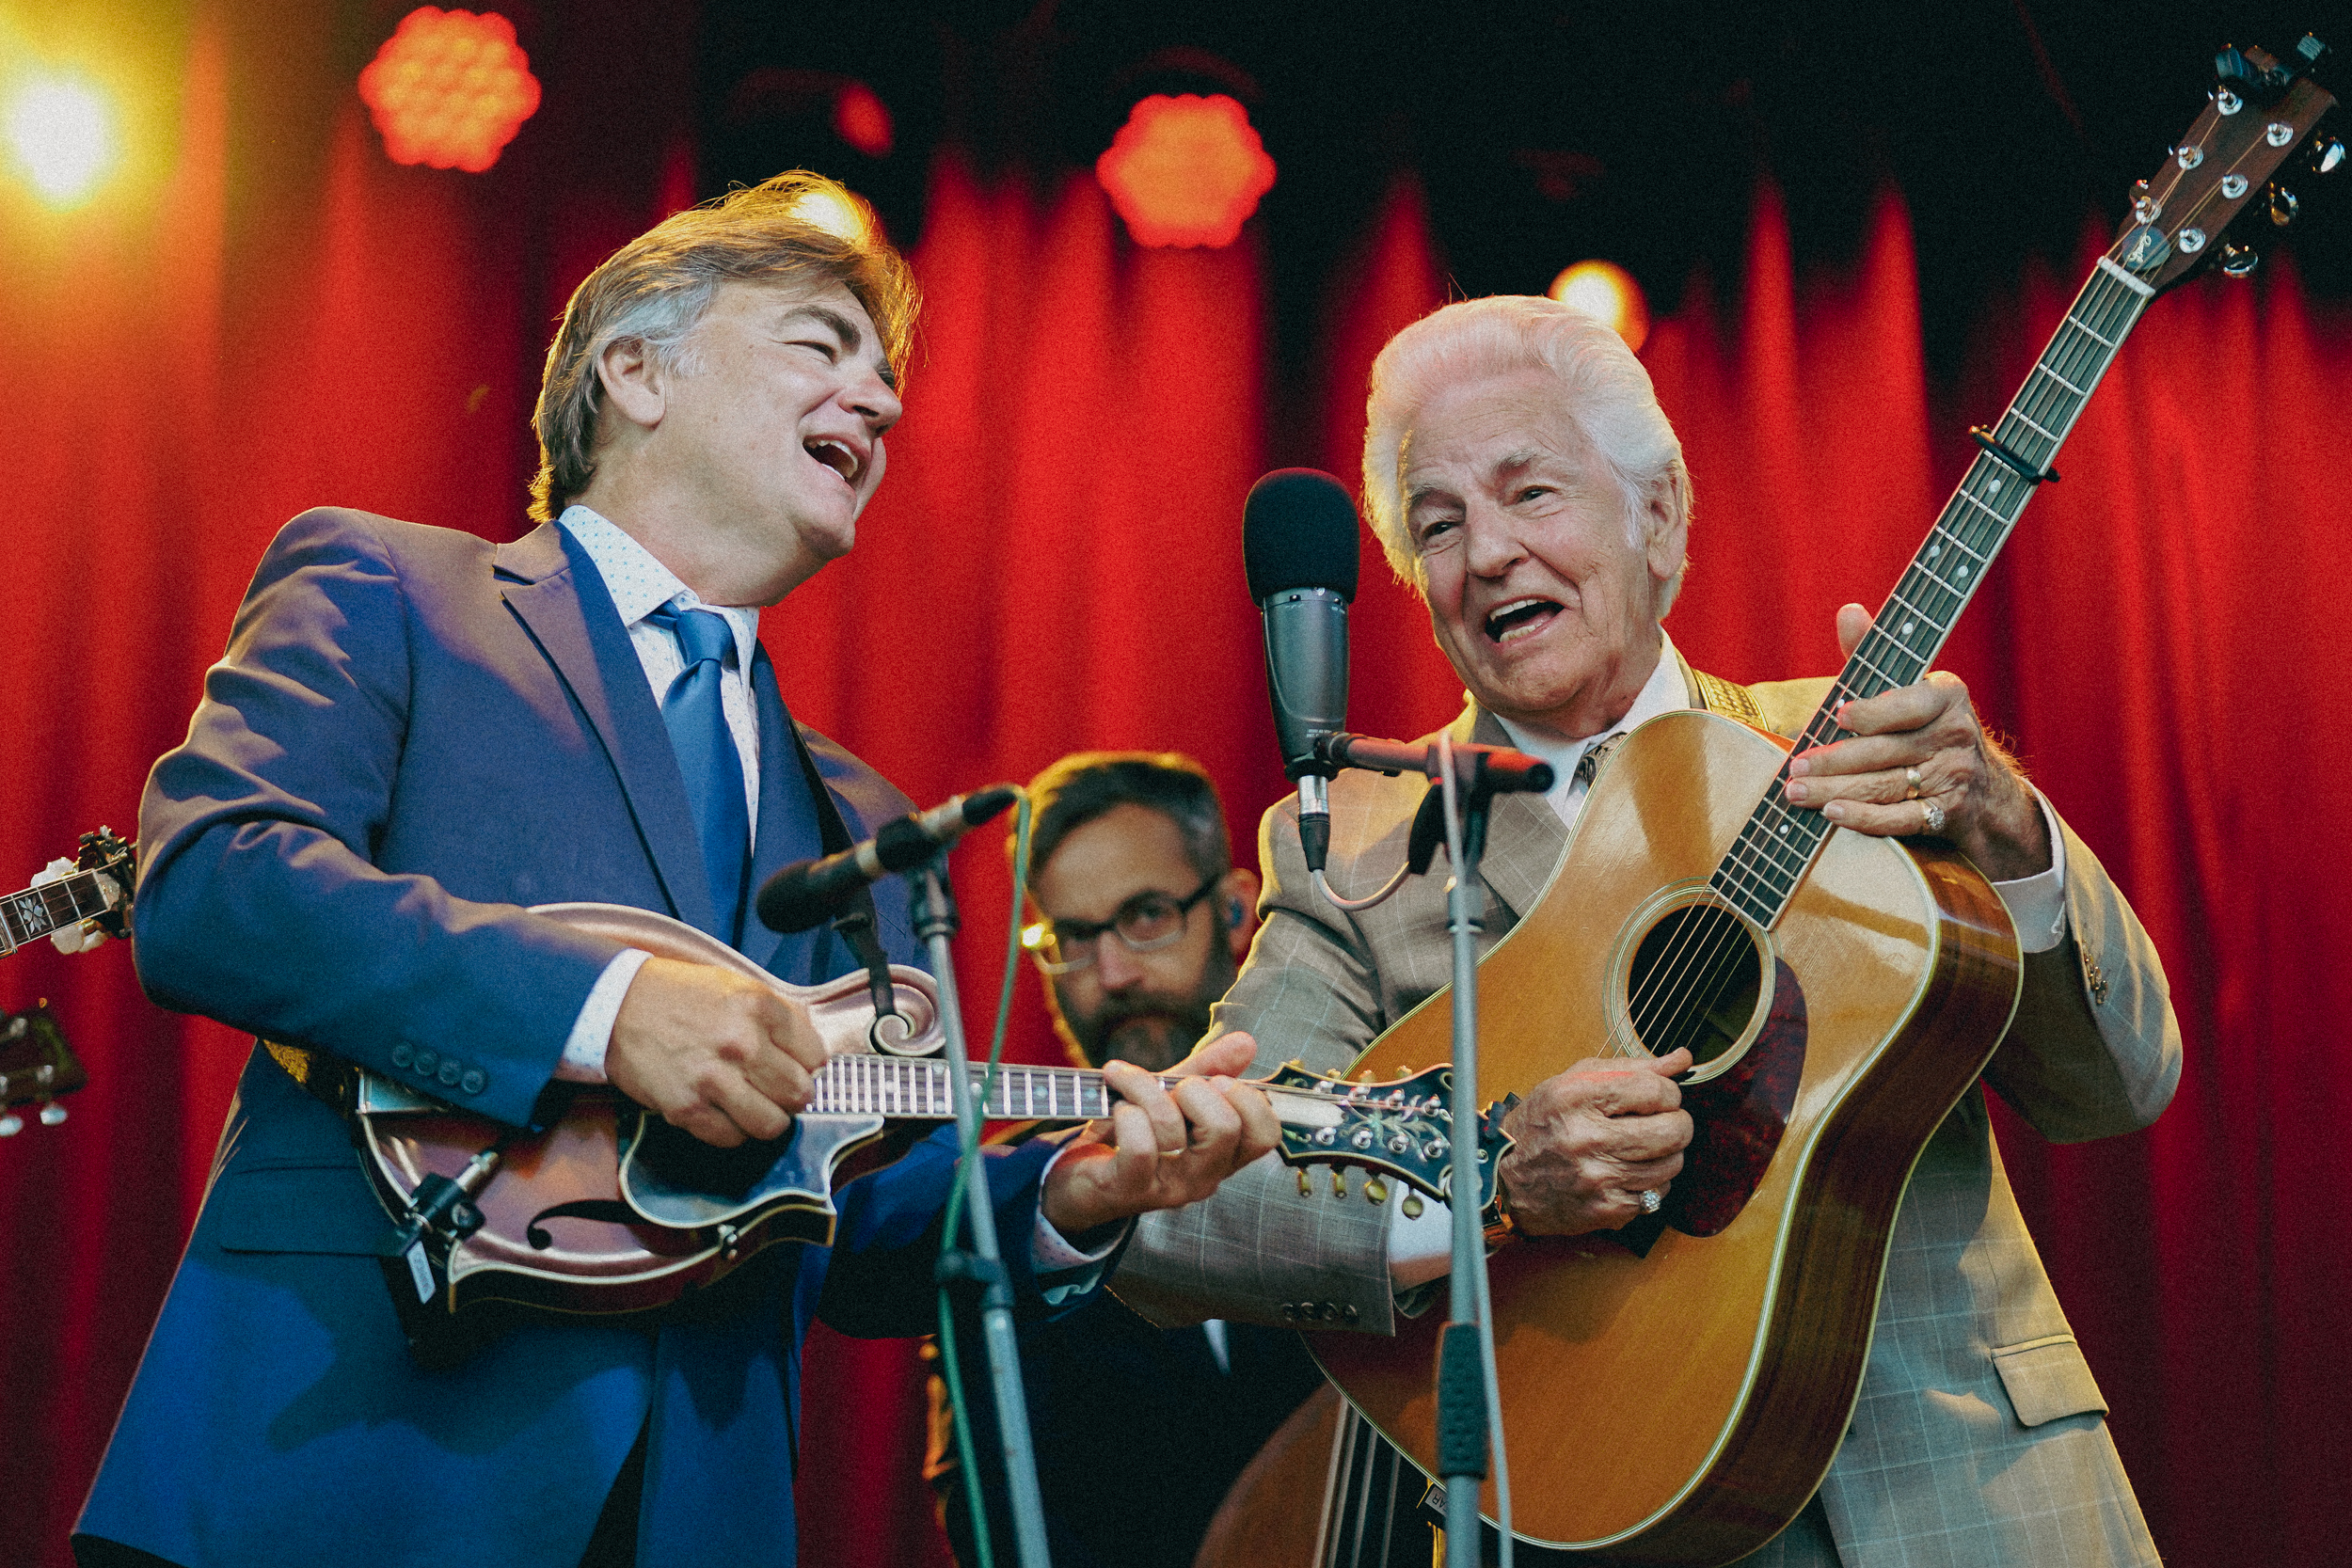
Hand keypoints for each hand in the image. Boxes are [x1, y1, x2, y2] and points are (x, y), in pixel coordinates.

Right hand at [605, 957, 826, 1147]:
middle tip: (776, 1090)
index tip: (794, 1066)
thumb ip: (778, 1016)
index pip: (816, 1056)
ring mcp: (713, 1079)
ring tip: (753, 1105)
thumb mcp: (737, 986)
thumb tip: (811, 1053)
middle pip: (799, 1094)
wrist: (616, 1006)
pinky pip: (731, 1138)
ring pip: (771, 1125)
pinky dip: (733, 1131)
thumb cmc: (678, 996)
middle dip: (793, 1096)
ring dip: (766, 1119)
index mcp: (758, 1007)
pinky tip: (724, 1111)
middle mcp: (741, 1043)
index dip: (807, 1065)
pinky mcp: (686, 1108)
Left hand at [1040, 1033, 1279, 1238]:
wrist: (1075, 1179)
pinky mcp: (1129, 1188)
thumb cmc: (1129, 1133)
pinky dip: (1123, 1112)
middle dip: (1195, 1090)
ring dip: (1143, 1088)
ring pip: (1171, 1126)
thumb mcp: (1170, 1095)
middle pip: (1226, 1128)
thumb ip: (1208, 1070)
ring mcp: (1167, 1187)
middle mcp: (1203, 1177)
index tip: (1215, 1082)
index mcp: (1223, 1156)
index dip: (1247, 1098)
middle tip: (1172, 1089)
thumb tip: (1247, 1042)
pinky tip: (1114, 1111)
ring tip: (1124, 1083)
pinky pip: (1137, 1145)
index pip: (1266, 1134)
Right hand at [1497, 1048, 1693, 1235]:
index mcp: (1575, 1097)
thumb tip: (1682, 1059)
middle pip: (1672, 1130)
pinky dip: (1654, 1182)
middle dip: (1677, 1123)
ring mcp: (1597, 1177)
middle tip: (1664, 1122)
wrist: (1503, 1180)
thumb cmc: (1541, 1125)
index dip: (1667, 1092)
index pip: (1654, 1089)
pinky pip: (1657, 1194)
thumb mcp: (1573, 1083)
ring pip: (1671, 1164)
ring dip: (1667, 1154)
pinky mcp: (1605, 1208)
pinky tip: (1633, 1172)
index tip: (1660, 1098)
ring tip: (1646, 1147)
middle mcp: (1585, 1137)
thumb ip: (1630, 1068)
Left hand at [1780, 602, 2051, 880]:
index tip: (1838, 716)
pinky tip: (1832, 813)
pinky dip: (1864, 818)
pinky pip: (1900, 819)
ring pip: (1885, 785)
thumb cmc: (1924, 726)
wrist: (1983, 787)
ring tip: (1796, 791)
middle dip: (1835, 760)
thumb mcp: (1907, 686)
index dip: (1874, 712)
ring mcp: (1952, 776)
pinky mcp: (1946, 814)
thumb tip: (1849, 610)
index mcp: (1946, 696)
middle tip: (1794, 765)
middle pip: (1885, 750)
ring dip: (1835, 790)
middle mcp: (1954, 735)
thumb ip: (1871, 652)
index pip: (1909, 704)